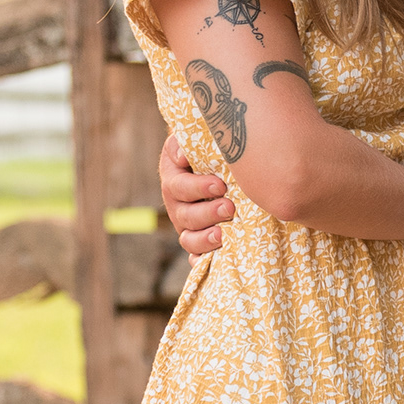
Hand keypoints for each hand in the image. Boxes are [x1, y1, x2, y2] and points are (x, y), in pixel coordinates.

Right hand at [161, 132, 235, 254]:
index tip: (220, 185)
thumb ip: (185, 145)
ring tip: (224, 234)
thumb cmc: (208, 151)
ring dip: (205, 239)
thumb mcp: (195, 142)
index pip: (179, 187)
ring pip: (189, 239)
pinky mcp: (198, 242)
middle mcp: (176, 206)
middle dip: (208, 214)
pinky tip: (217, 260)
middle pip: (185, 216)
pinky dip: (203, 261)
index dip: (198, 188)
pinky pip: (197, 257)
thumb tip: (183, 156)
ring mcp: (187, 227)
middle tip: (230, 207)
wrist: (217, 167)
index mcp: (173, 180)